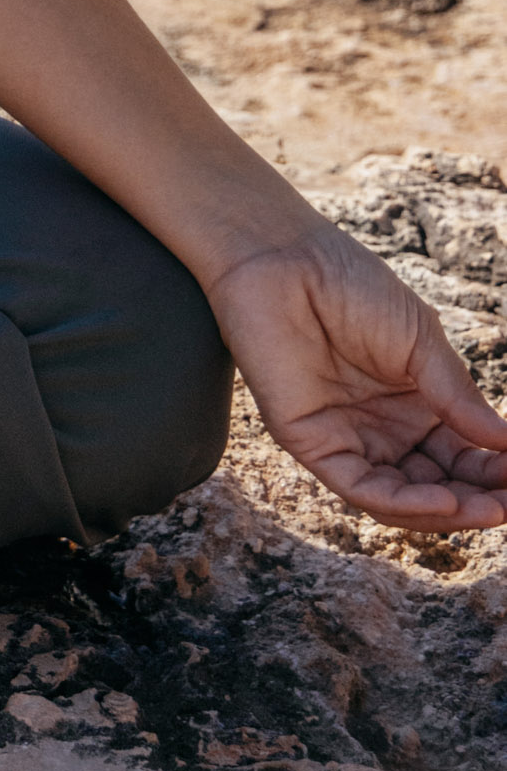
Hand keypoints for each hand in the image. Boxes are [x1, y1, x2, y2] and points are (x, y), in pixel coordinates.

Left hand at [206, 221, 506, 530]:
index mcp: (415, 405)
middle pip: (437, 484)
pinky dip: (403, 503)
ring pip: (402, 498)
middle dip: (478, 500)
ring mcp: (349, 439)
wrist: (285, 259)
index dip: (495, 471)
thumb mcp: (420, 342)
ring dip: (448, 512)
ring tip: (491, 510)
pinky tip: (443, 501)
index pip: (462, 455)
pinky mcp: (312, 444)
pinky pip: (361, 487)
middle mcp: (384, 430)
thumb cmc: (351, 287)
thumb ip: (457, 396)